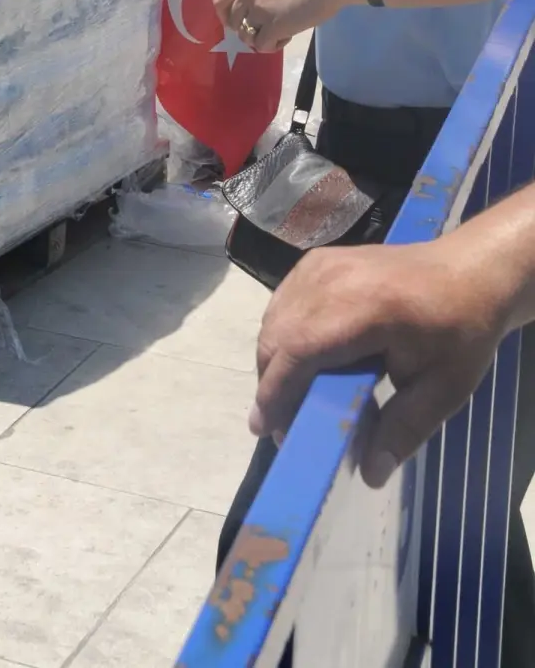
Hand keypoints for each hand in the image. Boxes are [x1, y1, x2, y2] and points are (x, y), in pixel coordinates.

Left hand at [214, 0, 351, 52]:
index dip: (226, 15)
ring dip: (261, 38)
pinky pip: (261, 46)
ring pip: (246, 36)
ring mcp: (260, 11)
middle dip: (247, 29)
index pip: (219, 1)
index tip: (237, 22)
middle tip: (266, 29)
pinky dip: (272, 46)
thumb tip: (254, 5)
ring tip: (281, 31)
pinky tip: (286, 37)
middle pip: (233, 23)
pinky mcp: (274, 27)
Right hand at [250, 239, 506, 488]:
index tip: (267, 431)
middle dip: (271, 383)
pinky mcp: (318, 260)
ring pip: (275, 316)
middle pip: (277, 335)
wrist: (469, 272)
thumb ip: (404, 431)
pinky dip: (283, 334)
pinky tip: (302, 359)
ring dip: (275, 359)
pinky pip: (284, 301)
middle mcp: (331, 279)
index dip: (276, 392)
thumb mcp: (443, 389)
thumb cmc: (460, 329)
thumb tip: (370, 476)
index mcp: (363, 308)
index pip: (299, 350)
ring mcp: (321, 264)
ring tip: (293, 396)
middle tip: (285, 425)